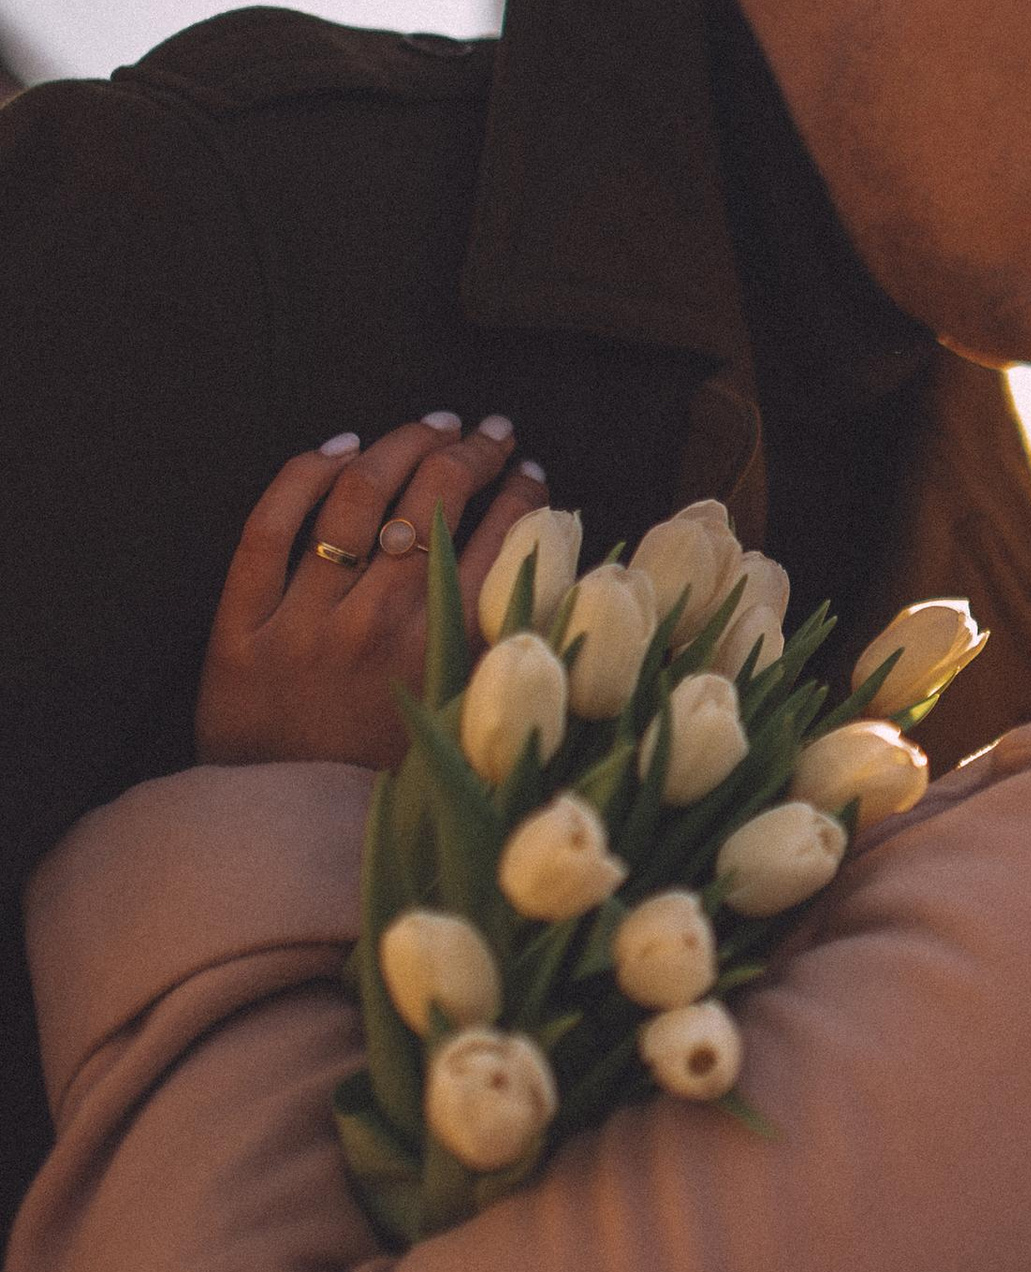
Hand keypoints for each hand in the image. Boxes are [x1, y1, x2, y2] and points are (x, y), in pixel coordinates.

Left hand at [196, 414, 549, 767]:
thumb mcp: (465, 730)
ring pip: (355, 496)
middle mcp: (374, 626)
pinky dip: (304, 475)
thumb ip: (501, 660)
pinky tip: (339, 448)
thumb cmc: (386, 789)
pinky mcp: (239, 626)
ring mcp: (300, 621)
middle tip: (492, 432)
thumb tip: (551, 586)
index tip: (533, 473)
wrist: (284, 844)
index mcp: (442, 655)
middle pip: (431, 501)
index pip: (497, 541)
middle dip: (472, 452)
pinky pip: (268, 527)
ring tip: (431, 427)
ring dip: (400, 445)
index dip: (523, 494)